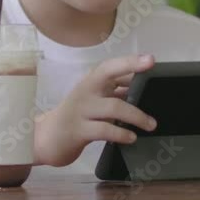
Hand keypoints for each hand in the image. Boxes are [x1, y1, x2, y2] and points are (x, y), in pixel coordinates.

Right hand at [35, 54, 157, 167]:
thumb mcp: (93, 101)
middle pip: (108, 75)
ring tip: (151, 125)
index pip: (110, 66)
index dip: (130, 61)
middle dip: (130, 70)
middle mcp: (85, 91)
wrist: (47, 139)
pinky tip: (131, 137)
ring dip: (136, 116)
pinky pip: (104, 130)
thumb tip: (142, 89)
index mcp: (90, 82)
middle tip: (152, 78)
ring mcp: (81, 110)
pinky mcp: (78, 131)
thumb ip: (114, 94)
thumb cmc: (76, 118)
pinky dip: (121, 133)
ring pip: (113, 106)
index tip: (150, 59)